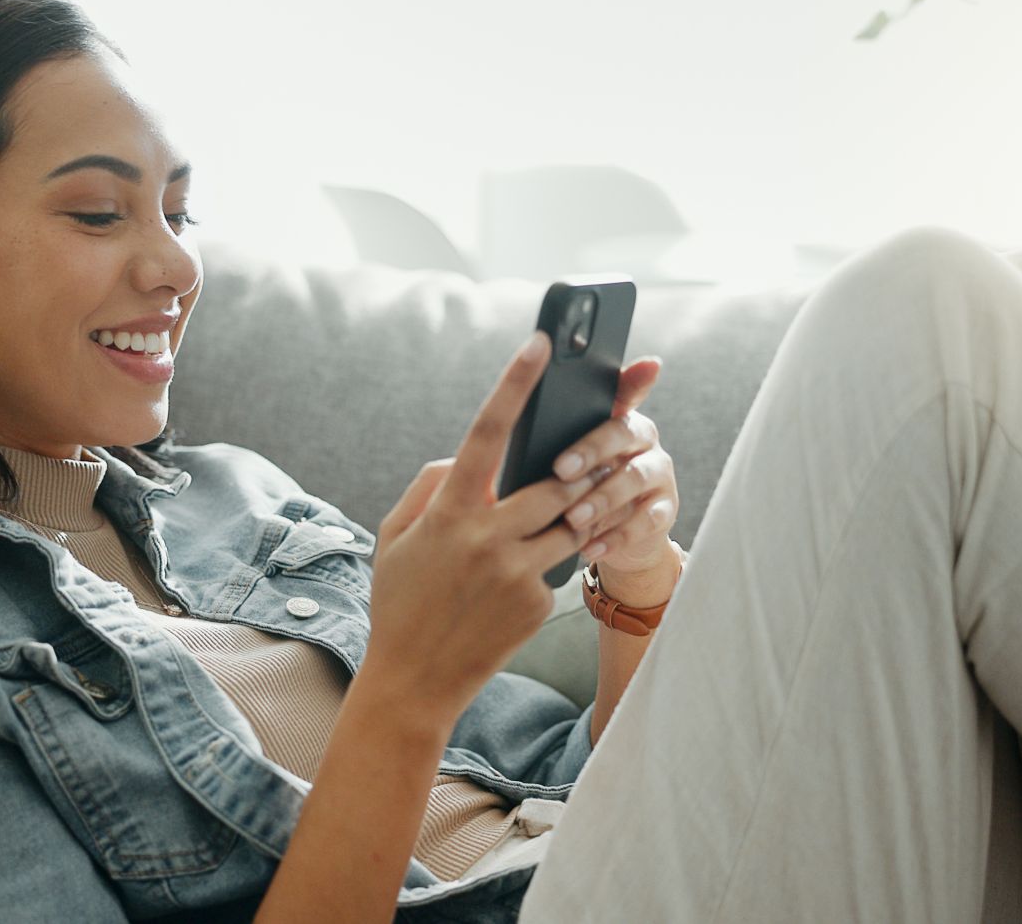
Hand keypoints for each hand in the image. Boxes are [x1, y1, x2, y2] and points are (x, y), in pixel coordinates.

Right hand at [363, 332, 600, 725]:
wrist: (414, 678)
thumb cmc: (401, 599)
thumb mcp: (396, 535)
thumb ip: (433, 485)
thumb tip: (469, 457)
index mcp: (449, 510)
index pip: (487, 432)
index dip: (515, 383)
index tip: (542, 344)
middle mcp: (486, 536)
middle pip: (558, 479)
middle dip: (591, 455)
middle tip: (622, 430)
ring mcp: (514, 571)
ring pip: (576, 520)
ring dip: (600, 500)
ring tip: (624, 482)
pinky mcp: (534, 602)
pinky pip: (563, 563)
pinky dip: (569, 552)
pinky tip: (571, 551)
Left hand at [550, 356, 681, 606]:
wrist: (607, 539)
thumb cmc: (566, 493)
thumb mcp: (542, 467)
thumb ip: (527, 444)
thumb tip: (478, 448)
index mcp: (610, 415)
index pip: (614, 390)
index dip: (602, 387)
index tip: (578, 395)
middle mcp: (639, 438)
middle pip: (622, 432)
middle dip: (590, 450)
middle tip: (559, 470)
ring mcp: (656, 473)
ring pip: (635, 477)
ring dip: (602, 498)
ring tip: (572, 518)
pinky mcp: (664, 510)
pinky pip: (646, 520)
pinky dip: (616, 535)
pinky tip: (590, 547)